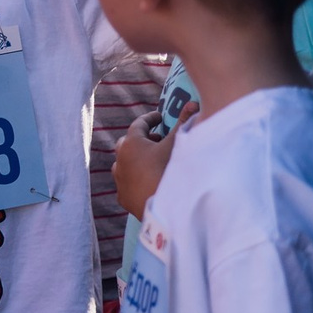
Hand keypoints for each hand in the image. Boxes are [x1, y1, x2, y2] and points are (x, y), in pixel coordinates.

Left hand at [112, 102, 190, 218]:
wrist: (163, 209)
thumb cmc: (168, 171)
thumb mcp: (177, 145)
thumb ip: (184, 123)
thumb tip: (193, 102)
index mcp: (130, 143)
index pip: (140, 124)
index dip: (151, 119)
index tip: (160, 117)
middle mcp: (120, 159)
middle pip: (128, 142)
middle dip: (143, 138)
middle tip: (157, 138)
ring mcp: (119, 179)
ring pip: (124, 163)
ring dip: (136, 159)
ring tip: (152, 160)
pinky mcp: (122, 197)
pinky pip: (127, 183)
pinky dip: (135, 178)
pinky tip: (147, 181)